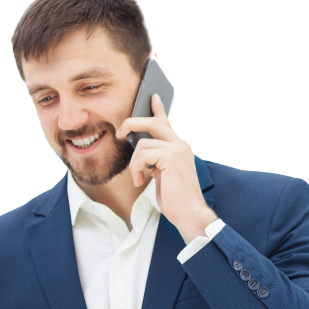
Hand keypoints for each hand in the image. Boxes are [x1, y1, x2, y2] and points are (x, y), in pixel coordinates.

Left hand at [116, 93, 217, 243]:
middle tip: (120, 133)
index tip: (152, 96)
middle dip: (132, 124)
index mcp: (179, 146)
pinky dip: (137, 169)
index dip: (158, 108)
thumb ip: (155, 159)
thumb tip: (140, 150)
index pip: (166, 122)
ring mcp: (177, 148)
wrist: (188, 212)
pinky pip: (142, 155)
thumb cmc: (175, 197)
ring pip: (143, 144)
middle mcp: (180, 143)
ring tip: (139, 178)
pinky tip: (142, 181)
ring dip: (134, 164)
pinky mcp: (171, 157)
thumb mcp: (163, 173)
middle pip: (153, 122)